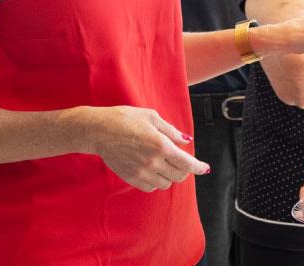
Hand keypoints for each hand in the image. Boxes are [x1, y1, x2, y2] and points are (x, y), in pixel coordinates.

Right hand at [83, 106, 209, 192]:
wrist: (98, 131)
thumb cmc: (124, 118)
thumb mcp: (150, 117)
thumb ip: (171, 130)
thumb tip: (186, 141)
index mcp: (160, 145)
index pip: (187, 163)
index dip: (199, 167)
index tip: (204, 168)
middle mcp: (153, 162)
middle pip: (179, 176)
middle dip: (184, 169)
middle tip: (180, 160)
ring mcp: (142, 172)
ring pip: (166, 183)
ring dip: (170, 175)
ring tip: (163, 163)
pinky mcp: (131, 178)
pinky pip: (152, 187)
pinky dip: (156, 181)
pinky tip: (152, 170)